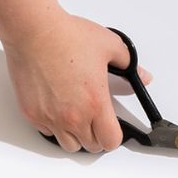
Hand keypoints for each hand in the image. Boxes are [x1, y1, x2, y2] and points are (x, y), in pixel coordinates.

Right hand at [4, 11, 147, 153]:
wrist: (33, 30)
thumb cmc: (66, 36)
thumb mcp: (109, 45)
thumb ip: (129, 64)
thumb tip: (143, 75)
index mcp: (95, 103)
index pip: (111, 141)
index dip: (113, 136)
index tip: (111, 127)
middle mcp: (73, 117)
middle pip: (91, 146)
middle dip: (96, 135)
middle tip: (94, 117)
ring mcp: (52, 118)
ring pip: (69, 145)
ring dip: (75, 136)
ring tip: (75, 116)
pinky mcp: (33, 114)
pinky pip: (47, 132)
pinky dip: (53, 125)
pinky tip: (56, 107)